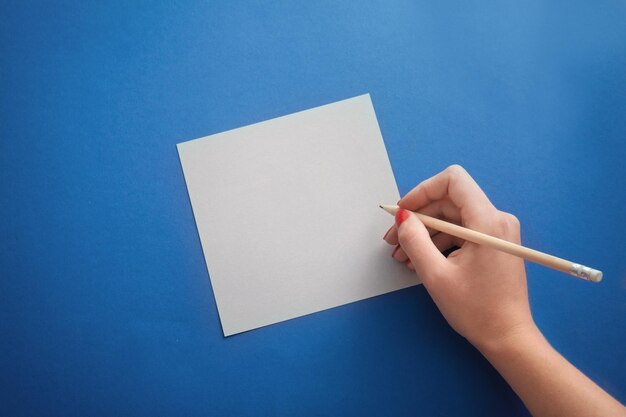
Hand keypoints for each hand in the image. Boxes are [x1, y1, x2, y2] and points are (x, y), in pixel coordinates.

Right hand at [384, 165, 534, 349]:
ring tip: (402, 256)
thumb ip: (415, 240)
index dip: (422, 191)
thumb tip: (402, 217)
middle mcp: (496, 219)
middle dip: (418, 217)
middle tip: (393, 239)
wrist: (508, 337)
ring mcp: (497, 231)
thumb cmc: (476, 310)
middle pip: (449, 201)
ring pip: (452, 218)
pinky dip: (438, 242)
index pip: (453, 180)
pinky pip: (461, 232)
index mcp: (487, 221)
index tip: (403, 211)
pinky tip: (419, 260)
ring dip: (424, 233)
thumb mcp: (436, 274)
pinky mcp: (493, 244)